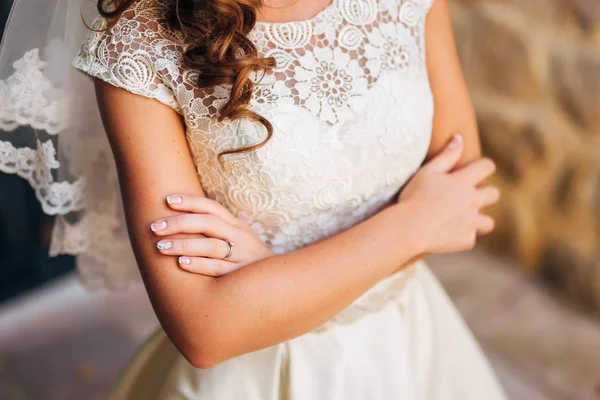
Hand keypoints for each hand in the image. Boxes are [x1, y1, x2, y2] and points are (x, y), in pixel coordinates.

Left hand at [150, 195, 274, 275]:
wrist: (277, 283)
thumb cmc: (246, 258)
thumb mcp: (236, 238)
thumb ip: (213, 229)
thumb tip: (177, 221)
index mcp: (236, 224)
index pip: (211, 207)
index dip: (189, 201)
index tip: (166, 200)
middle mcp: (240, 236)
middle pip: (208, 223)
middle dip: (179, 223)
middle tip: (155, 228)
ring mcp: (242, 255)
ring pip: (211, 246)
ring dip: (184, 245)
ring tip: (161, 247)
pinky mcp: (241, 275)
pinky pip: (218, 268)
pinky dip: (199, 265)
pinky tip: (181, 264)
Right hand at [397, 133, 499, 252]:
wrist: (409, 228)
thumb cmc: (414, 197)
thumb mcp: (427, 172)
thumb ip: (446, 155)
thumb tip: (459, 138)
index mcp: (464, 181)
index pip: (487, 166)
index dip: (484, 167)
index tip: (478, 170)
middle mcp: (473, 200)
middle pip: (494, 194)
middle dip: (487, 194)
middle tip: (471, 197)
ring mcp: (472, 221)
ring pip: (489, 222)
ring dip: (480, 220)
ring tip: (465, 221)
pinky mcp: (467, 239)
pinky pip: (470, 238)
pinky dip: (462, 237)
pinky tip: (448, 235)